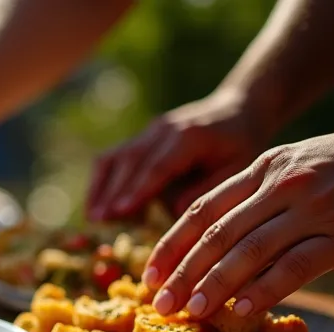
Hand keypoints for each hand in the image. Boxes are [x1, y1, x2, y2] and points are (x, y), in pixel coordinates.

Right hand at [87, 90, 268, 221]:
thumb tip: (174, 210)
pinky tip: (97, 204)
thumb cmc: (242, 144)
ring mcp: (149, 131)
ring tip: (92, 216)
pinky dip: (103, 180)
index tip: (119, 211)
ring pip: (115, 157)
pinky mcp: (141, 137)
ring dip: (100, 187)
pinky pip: (114, 157)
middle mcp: (163, 129)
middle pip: (130, 161)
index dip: (137, 189)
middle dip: (112, 192)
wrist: (239, 108)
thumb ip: (208, 188)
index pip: (157, 165)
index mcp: (189, 136)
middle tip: (96, 221)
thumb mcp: (238, 167)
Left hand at [143, 110, 333, 319]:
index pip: (204, 209)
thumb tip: (223, 243)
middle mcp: (284, 185)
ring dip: (214, 285)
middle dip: (183, 272)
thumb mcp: (303, 167)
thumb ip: (263, 198)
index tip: (148, 275)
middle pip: (218, 234)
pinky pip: (294, 268)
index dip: (172, 245)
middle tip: (159, 305)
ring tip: (191, 313)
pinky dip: (264, 290)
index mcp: (266, 168)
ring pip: (249, 251)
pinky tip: (242, 311)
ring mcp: (315, 210)